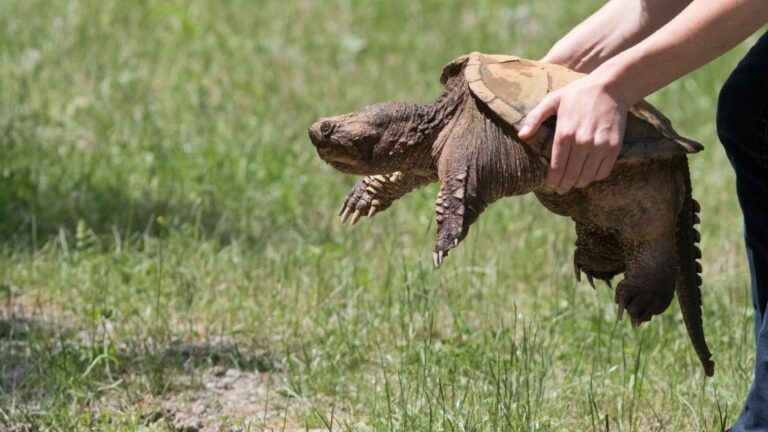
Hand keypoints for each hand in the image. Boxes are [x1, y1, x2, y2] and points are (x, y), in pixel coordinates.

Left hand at [517, 76, 628, 193]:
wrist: (611, 87)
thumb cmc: (578, 94)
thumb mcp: (552, 100)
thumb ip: (535, 117)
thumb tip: (521, 135)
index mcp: (565, 133)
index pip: (557, 166)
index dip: (553, 180)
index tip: (550, 185)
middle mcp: (582, 142)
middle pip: (571, 175)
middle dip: (564, 186)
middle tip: (560, 189)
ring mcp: (599, 146)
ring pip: (587, 177)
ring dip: (579, 183)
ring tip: (574, 183)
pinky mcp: (613, 147)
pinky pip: (603, 172)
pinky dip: (595, 177)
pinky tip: (589, 174)